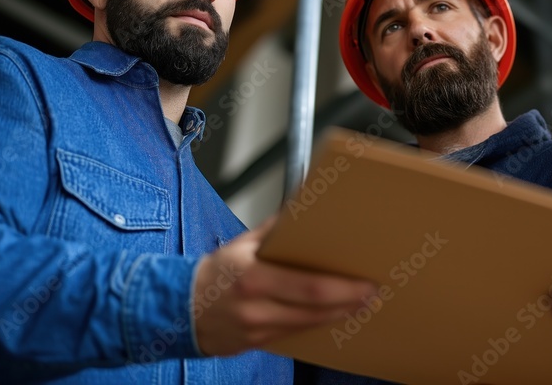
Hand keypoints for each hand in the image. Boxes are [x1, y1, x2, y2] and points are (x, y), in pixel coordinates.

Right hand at [193, 216, 377, 355]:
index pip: (309, 287)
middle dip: (349, 302)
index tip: (365, 283)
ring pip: (309, 325)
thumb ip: (275, 230)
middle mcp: (256, 306)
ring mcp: (257, 329)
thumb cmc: (215, 273)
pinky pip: (297, 334)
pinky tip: (334, 316)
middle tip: (371, 293)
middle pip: (315, 310)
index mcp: (254, 276)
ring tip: (360, 304)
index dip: (343, 289)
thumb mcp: (242, 244)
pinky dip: (318, 324)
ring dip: (339, 315)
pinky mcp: (259, 343)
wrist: (180, 309)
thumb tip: (304, 208)